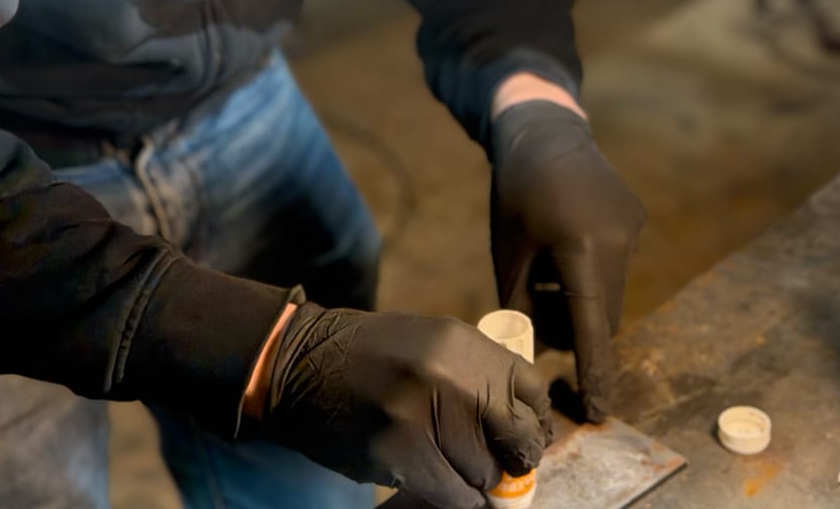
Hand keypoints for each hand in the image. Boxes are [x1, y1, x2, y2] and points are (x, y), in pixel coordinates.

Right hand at [261, 303, 550, 508]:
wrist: (302, 364)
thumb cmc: (375, 356)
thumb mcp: (437, 346)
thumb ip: (479, 375)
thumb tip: (522, 423)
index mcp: (466, 345)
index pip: (533, 390)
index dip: (536, 421)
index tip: (529, 436)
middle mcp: (452, 378)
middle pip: (516, 435)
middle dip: (516, 457)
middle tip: (506, 464)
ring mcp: (425, 418)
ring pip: (485, 472)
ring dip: (479, 479)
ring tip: (461, 469)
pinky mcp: (400, 456)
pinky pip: (454, 495)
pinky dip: (459, 498)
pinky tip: (448, 487)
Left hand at [490, 101, 645, 422]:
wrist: (544, 129)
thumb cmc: (514, 192)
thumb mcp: (509, 252)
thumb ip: (521, 304)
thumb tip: (532, 351)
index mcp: (582, 249)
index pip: (591, 328)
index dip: (594, 372)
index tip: (599, 410)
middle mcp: (618, 241)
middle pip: (603, 314)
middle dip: (576, 329)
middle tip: (539, 310)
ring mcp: (632, 228)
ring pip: (611, 292)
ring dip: (583, 299)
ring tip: (546, 269)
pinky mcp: (635, 219)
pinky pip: (617, 264)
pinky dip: (592, 274)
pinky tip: (564, 244)